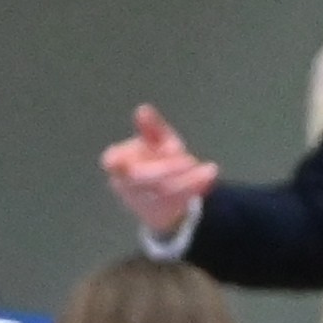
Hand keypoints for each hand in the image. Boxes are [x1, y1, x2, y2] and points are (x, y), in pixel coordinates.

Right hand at [101, 103, 217, 235]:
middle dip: (167, 169)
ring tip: (208, 170)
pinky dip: (194, 188)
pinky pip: (177, 201)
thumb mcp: (155, 142)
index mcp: (118, 165)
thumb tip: (142, 109)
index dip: (123, 160)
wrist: (158, 198)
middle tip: (189, 161)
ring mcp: (142, 202)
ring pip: (163, 193)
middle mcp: (126, 185)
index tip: (139, 151)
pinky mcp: (161, 212)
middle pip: (143, 179)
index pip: (113, 162)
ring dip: (187, 180)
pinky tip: (209, 175)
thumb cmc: (153, 161)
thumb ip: (150, 128)